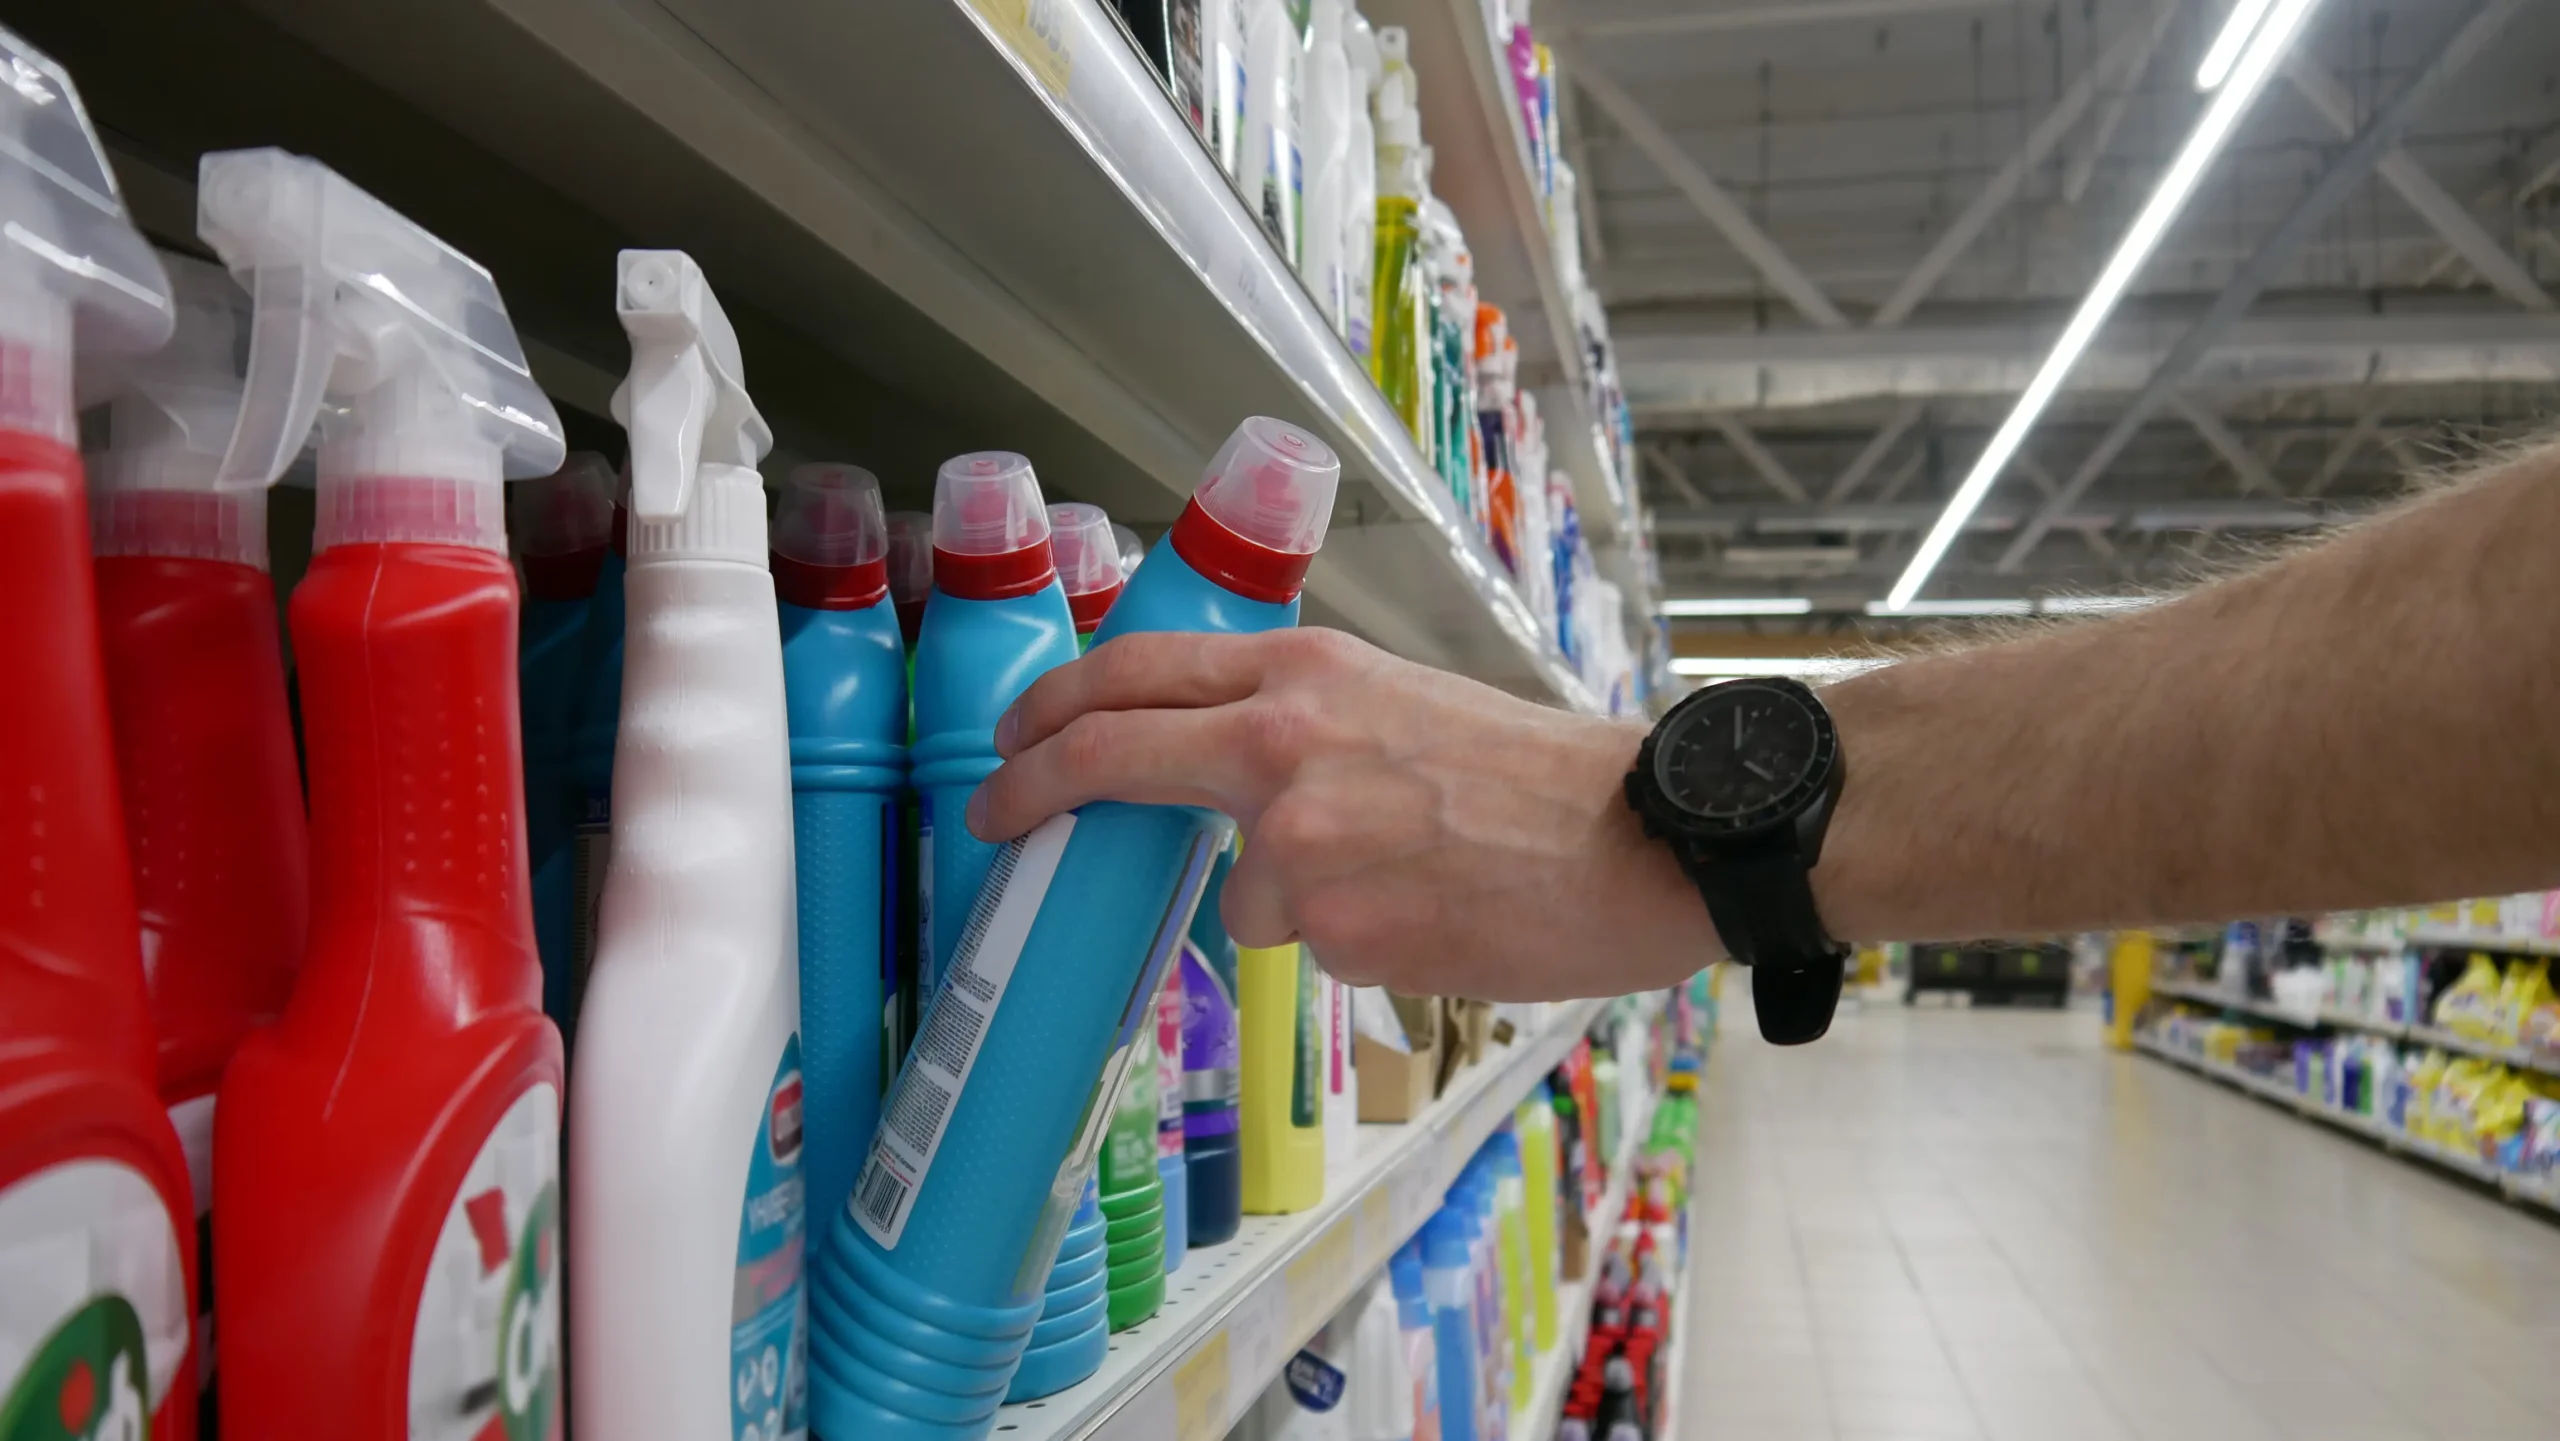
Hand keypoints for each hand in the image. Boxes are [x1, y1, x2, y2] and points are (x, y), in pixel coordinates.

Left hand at [966, 628, 1719, 999]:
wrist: (1641, 840)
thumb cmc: (1540, 776)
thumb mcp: (1399, 702)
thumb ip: (1299, 726)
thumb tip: (1228, 771)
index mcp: (1303, 671)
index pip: (1134, 673)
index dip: (1054, 709)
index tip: (1014, 739)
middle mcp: (1279, 746)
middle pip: (1111, 756)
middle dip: (1032, 785)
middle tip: (994, 811)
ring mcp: (1297, 846)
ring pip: (1244, 892)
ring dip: (1301, 898)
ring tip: (1416, 878)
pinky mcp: (1334, 934)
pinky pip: (1315, 946)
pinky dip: (1363, 941)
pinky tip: (1439, 915)